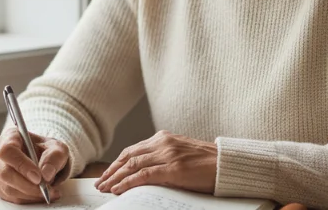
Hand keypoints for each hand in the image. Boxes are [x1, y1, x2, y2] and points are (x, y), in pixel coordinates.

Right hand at [0, 128, 70, 203]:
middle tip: (46, 188)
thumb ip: (54, 157)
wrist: (43, 158)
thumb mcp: (57, 148)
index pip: (8, 150)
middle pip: (5, 173)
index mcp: (10, 137)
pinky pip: (9, 197)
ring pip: (7, 188)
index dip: (21, 165)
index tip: (38, 177)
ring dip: (30, 194)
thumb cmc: (47, 150)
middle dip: (28, 185)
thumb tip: (46, 174)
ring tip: (48, 192)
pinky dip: (26, 199)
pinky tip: (39, 194)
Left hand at [94, 130, 216, 194]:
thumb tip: (141, 171)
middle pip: (128, 156)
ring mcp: (168, 155)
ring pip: (132, 165)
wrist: (227, 164)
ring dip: (115, 177)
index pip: (132, 149)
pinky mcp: (174, 168)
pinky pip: (144, 175)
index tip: (107, 173)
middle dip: (112, 171)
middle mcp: (163, 143)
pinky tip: (119, 189)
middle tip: (100, 183)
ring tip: (105, 188)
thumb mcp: (180, 154)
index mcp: (163, 138)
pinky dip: (128, 182)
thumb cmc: (206, 163)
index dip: (117, 163)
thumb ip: (162, 157)